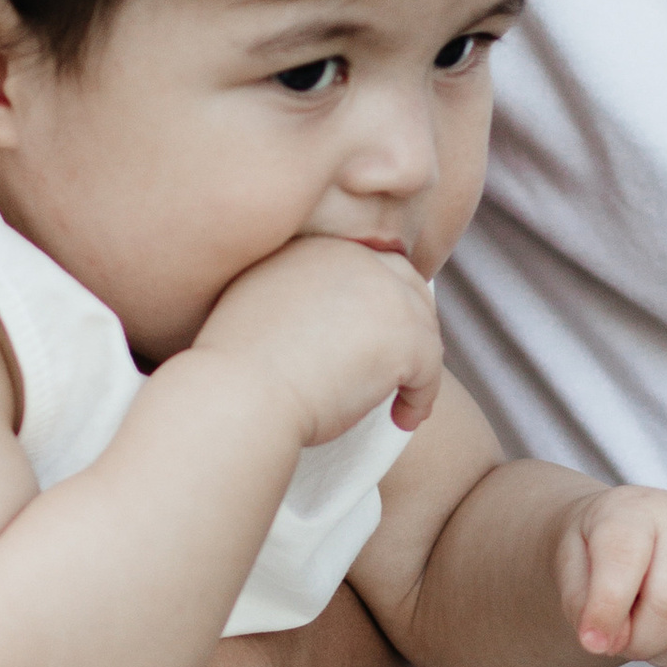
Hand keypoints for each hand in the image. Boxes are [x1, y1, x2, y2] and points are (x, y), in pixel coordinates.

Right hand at [192, 233, 446, 445]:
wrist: (239, 392)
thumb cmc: (235, 366)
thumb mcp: (259, 303)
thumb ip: (296, 295)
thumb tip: (324, 322)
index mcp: (320, 247)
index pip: (369, 266)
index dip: (379, 303)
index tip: (375, 339)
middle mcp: (357, 259)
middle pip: (405, 286)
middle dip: (409, 325)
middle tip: (404, 368)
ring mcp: (386, 294)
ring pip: (423, 327)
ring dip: (418, 363)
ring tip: (404, 400)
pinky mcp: (406, 336)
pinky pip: (431, 367)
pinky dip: (421, 397)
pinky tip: (403, 420)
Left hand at [555, 486, 666, 666]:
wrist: (635, 533)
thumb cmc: (598, 552)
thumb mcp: (570, 565)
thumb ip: (581, 603)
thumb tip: (608, 643)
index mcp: (637, 509)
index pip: (625, 562)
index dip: (605, 612)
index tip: (590, 643)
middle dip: (636, 643)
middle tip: (621, 638)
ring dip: (663, 655)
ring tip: (648, 632)